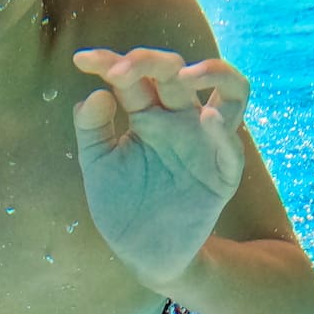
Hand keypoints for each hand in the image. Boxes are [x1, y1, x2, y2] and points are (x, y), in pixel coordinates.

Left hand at [72, 47, 248, 287]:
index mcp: (148, 112)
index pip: (135, 75)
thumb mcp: (97, 163)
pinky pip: (231, 148)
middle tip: (119, 71)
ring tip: (184, 75)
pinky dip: (222, 131)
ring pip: (230, 91)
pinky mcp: (223, 174)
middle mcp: (180, 118)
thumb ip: (91, 128)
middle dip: (149, 61)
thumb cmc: (121, 202)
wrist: (141, 252)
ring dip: (213, 72)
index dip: (109, 62)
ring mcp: (206, 142)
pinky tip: (206, 119)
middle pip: (177, 71)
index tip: (82, 60)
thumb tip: (97, 92)